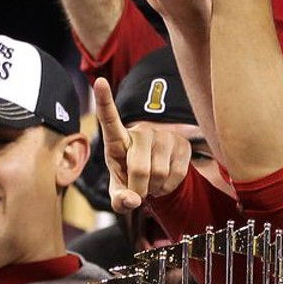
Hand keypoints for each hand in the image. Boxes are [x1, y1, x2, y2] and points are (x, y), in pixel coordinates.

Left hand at [93, 78, 191, 213]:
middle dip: (139, 189)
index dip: (104, 101)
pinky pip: (176, 174)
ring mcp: (163, 135)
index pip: (109, 119)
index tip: (99, 83)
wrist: (156, 173)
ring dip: (154, 188)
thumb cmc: (129, 177)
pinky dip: (168, 187)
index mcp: (117, 139)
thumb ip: (118, 199)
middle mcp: (141, 131)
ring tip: (151, 182)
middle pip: (139, 168)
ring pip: (159, 173)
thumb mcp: (118, 189)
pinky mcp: (182, 143)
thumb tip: (132, 200)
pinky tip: (163, 181)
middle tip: (138, 191)